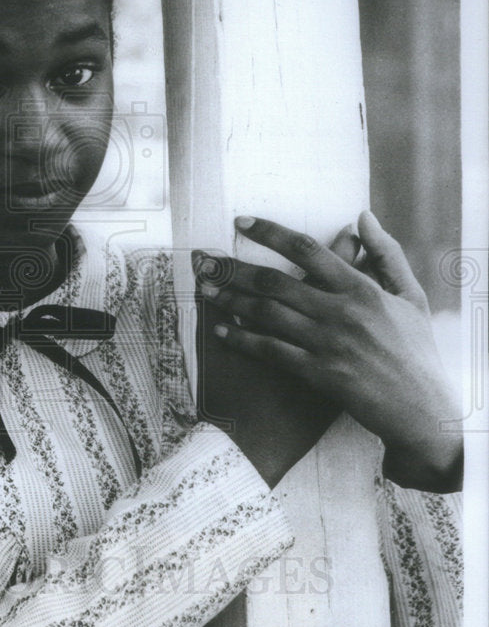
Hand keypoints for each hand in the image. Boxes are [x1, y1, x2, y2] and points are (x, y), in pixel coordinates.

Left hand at [197, 211, 462, 492]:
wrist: (422, 409)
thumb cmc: (416, 349)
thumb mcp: (411, 296)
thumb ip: (386, 254)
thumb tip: (362, 217)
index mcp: (362, 288)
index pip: (308, 250)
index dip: (270, 232)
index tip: (241, 222)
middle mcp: (341, 312)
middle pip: (275, 281)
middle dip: (234, 268)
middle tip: (204, 260)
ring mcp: (327, 344)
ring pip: (267, 314)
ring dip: (231, 300)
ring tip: (206, 290)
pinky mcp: (318, 374)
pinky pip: (271, 351)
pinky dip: (243, 339)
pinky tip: (222, 331)